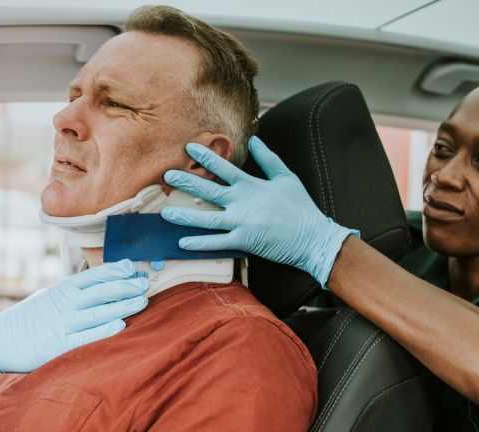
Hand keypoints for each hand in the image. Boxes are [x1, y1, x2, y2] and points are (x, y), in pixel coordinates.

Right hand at [0, 259, 147, 375]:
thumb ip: (75, 290)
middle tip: (145, 283)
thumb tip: (104, 282)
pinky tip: (120, 326)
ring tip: (142, 301)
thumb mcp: (51, 296)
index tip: (133, 267)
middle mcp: (65, 303)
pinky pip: (86, 337)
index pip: (94, 275)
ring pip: (98, 312)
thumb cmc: (29, 317)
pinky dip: (104, 330)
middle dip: (126, 286)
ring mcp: (63, 324)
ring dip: (122, 305)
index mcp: (63, 288)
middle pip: (101, 291)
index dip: (115, 270)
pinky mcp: (60, 345)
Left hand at [161, 136, 357, 286]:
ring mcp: (242, 222)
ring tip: (165, 212)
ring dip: (184, 215)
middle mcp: (243, 202)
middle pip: (208, 189)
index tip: (189, 147)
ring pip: (206, 218)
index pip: (224, 167)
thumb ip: (268, 159)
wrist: (313, 238)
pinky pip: (217, 243)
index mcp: (252, 185)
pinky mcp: (244, 241)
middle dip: (186, 181)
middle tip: (166, 175)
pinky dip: (199, 243)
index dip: (206, 156)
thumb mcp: (286, 177)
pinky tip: (182, 242)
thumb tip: (254, 140)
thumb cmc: (301, 208)